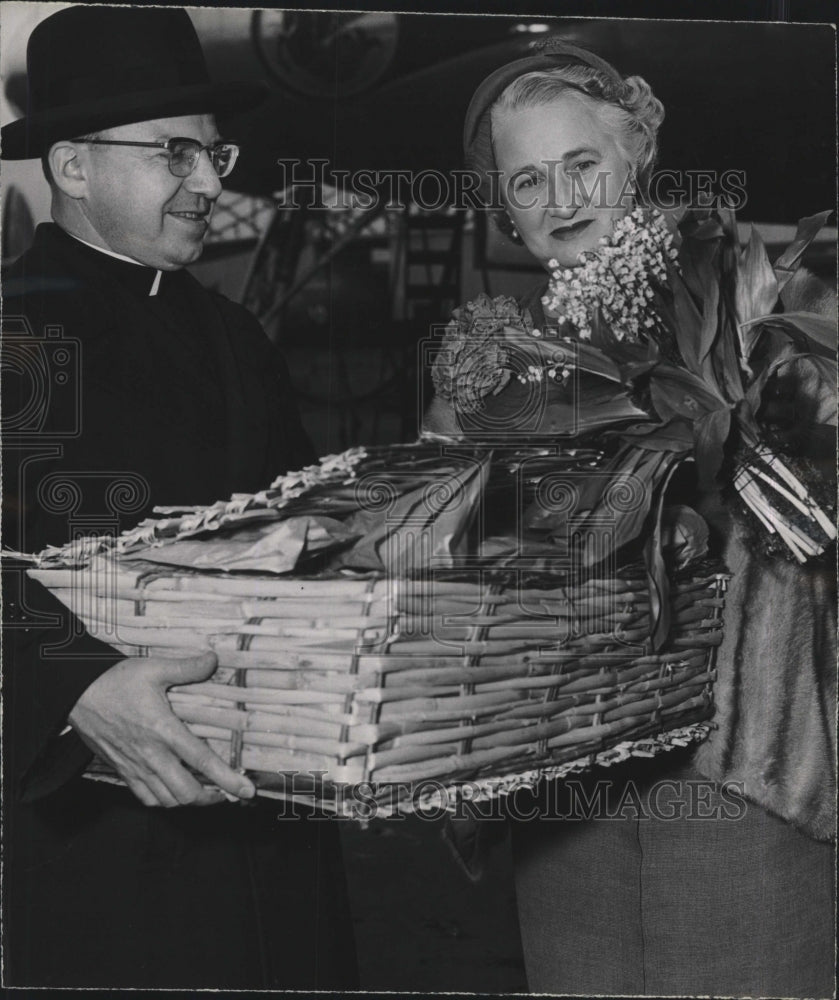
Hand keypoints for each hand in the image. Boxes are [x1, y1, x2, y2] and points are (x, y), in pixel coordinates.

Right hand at [68, 652, 255, 806]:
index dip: (227, 779)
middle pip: (186, 792)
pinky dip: (164, 800)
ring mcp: (135, 766)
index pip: (202, 761)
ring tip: (205, 792)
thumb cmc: (116, 681)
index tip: (246, 791)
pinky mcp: (122, 770)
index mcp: (164, 730)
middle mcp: (151, 754)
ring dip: (189, 800)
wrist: (77, 694)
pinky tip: (174, 789)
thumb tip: (213, 660)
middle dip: (211, 797)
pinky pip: (146, 797)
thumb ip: (187, 667)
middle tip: (226, 790)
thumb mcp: (154, 668)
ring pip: (167, 800)